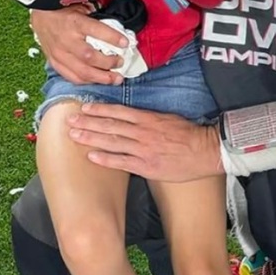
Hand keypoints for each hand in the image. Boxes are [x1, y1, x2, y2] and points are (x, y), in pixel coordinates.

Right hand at [31, 5, 124, 83]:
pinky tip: (98, 80)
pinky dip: (87, 81)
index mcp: (75, 22)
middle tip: (121, 63)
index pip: (97, 30)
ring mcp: (59, 54)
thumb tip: (116, 32)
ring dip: (101, 77)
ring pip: (81, 71)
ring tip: (115, 79)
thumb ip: (97, 20)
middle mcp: (67, 40)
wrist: (41, 14)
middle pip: (90, 57)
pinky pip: (71, 77)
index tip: (126, 43)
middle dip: (109, 63)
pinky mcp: (55, 62)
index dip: (113, 38)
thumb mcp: (82, 8)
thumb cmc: (65, 11)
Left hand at [67, 102, 223, 180]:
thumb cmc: (189, 134)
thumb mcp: (169, 119)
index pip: (119, 112)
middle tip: (70, 121)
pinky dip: (106, 158)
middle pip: (110, 126)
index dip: (100, 110)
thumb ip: (149, 119)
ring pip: (112, 142)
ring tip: (74, 135)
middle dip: (88, 123)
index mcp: (149, 119)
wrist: (206, 150)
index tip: (84, 108)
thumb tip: (132, 118)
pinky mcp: (146, 166)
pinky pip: (122, 162)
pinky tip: (91, 156)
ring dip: (91, 138)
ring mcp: (143, 149)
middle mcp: (143, 132)